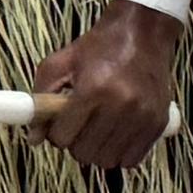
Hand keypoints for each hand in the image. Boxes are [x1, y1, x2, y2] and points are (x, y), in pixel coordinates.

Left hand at [30, 3, 180, 173]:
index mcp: (93, 89)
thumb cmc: (98, 47)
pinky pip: (132, 159)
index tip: (59, 124)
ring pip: (107, 160)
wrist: (143, 32)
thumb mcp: (60, 64)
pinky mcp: (159, 123)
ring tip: (95, 131)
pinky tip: (114, 136)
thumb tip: (33, 139)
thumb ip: (41, 100)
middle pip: (84, 152)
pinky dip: (119, 153)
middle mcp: (121, 105)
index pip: (63, 137)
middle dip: (74, 144)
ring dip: (96, 151)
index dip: (55, 133)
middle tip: (77, 128)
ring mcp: (143, 116)